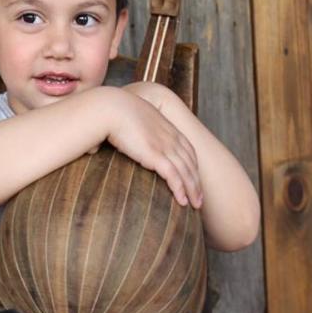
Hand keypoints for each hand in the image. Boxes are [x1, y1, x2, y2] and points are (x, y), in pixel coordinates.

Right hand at [104, 87, 201, 207]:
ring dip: (192, 190)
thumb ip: (137, 127)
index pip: (187, 149)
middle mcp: (170, 137)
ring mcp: (164, 146)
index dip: (192, 164)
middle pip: (190, 162)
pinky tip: (182, 201)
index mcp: (167, 127)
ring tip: (196, 204)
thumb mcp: (135, 116)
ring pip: (185, 172)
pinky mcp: (155, 155)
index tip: (194, 177)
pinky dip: (180, 189)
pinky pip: (173, 176)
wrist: (112, 108)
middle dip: (196, 181)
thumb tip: (125, 135)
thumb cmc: (116, 111)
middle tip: (199, 197)